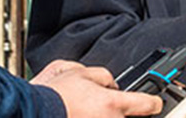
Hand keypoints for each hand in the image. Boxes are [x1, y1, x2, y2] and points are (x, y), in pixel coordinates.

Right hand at [31, 59, 162, 116]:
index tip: (154, 102)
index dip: (153, 101)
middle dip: (123, 111)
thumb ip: (103, 77)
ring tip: (88, 109)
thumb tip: (111, 84)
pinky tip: (82, 112)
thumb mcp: (80, 72)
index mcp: (112, 104)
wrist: (31, 112)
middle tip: (104, 105)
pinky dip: (96, 117)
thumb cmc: (52, 96)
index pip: (149, 105)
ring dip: (108, 116)